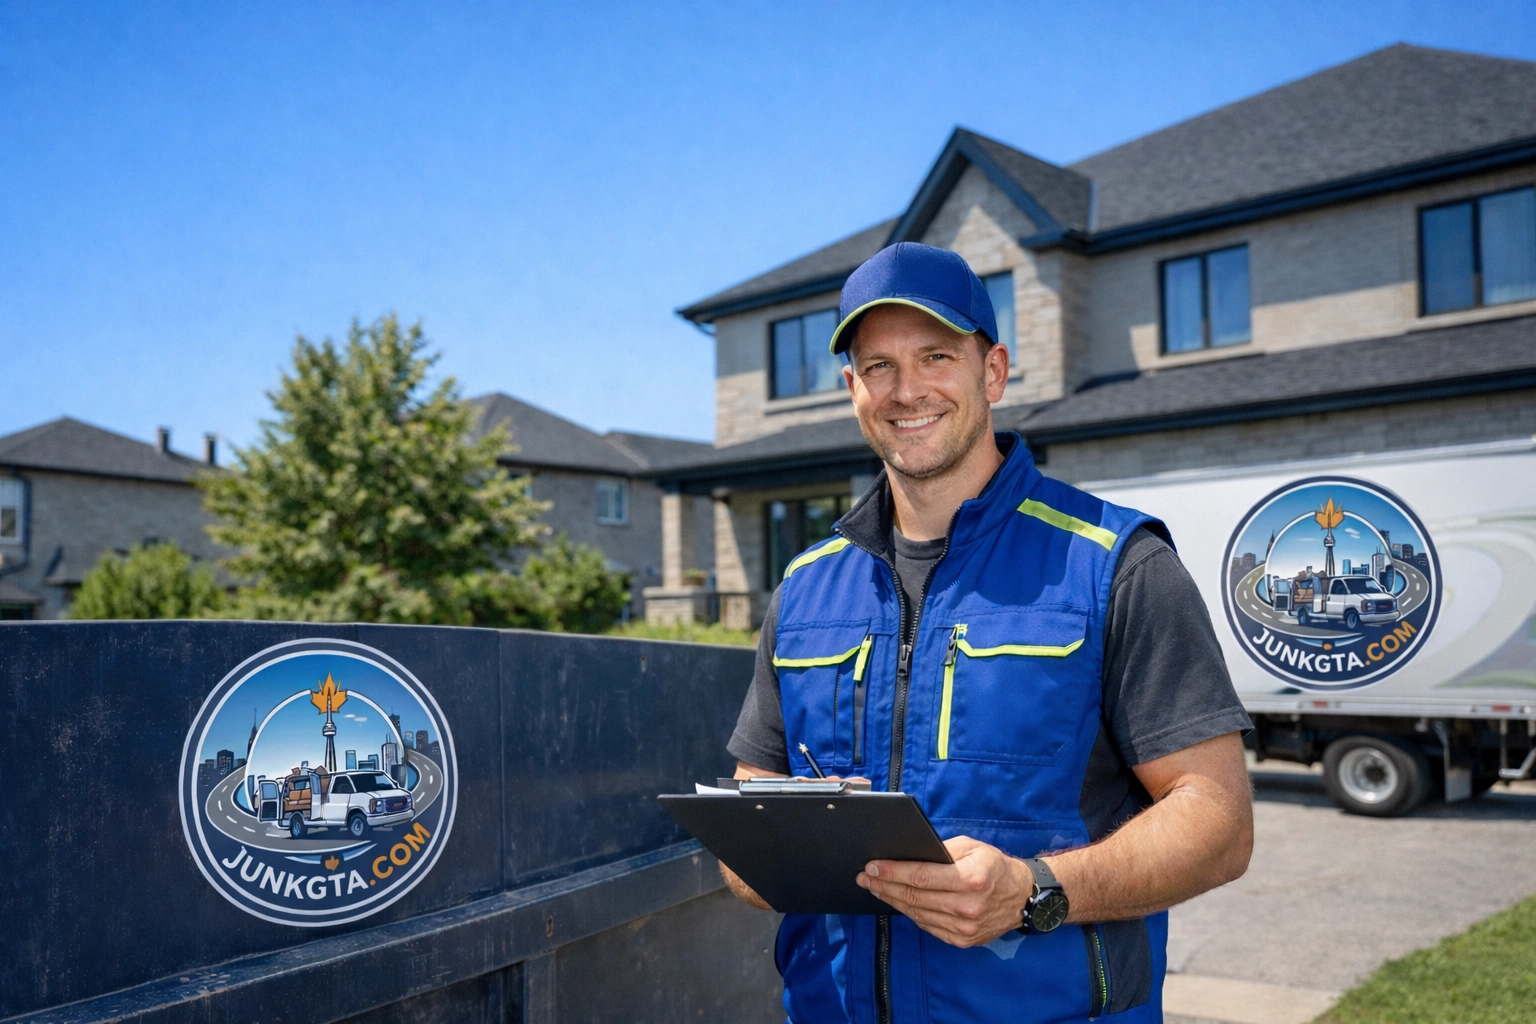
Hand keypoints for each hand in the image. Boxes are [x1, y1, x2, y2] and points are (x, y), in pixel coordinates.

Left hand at [857, 836, 1035, 947]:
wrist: (1023, 897)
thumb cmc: (995, 866)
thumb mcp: (972, 847)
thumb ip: (941, 850)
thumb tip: (909, 854)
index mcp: (970, 879)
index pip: (921, 877)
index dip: (892, 872)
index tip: (872, 866)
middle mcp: (967, 907)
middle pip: (915, 897)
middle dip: (885, 885)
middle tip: (865, 877)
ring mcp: (964, 928)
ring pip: (918, 913)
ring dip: (892, 900)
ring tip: (875, 888)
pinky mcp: (963, 940)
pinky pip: (928, 926)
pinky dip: (910, 913)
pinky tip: (897, 902)